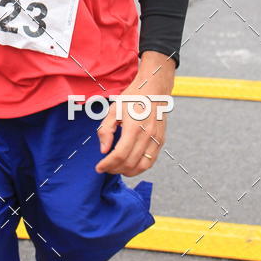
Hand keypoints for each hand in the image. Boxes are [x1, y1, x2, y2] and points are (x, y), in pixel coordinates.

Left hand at [95, 56, 174, 176]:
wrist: (153, 88)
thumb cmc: (132, 97)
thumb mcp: (113, 109)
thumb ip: (106, 130)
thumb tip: (104, 150)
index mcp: (134, 127)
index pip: (120, 154)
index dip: (108, 164)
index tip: (99, 167)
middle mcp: (147, 135)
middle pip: (130, 163)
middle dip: (115, 169)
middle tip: (105, 167)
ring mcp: (156, 139)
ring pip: (142, 166)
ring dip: (128, 172)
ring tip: (117, 168)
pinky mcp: (161, 140)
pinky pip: (151, 161)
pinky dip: (139, 167)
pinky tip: (130, 165)